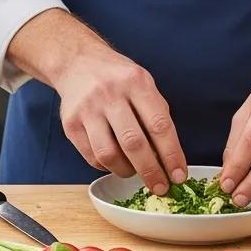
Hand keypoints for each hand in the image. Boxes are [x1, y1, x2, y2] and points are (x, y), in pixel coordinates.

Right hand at [7, 10, 186, 191]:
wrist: (77, 63)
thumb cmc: (118, 79)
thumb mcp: (144, 84)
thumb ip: (156, 116)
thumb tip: (168, 159)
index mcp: (136, 82)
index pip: (159, 125)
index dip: (171, 155)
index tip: (179, 176)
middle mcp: (110, 94)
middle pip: (134, 143)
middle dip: (151, 171)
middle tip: (161, 187)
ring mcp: (87, 109)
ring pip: (109, 154)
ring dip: (127, 171)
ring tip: (135, 172)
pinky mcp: (70, 124)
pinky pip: (92, 156)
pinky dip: (107, 166)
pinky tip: (116, 161)